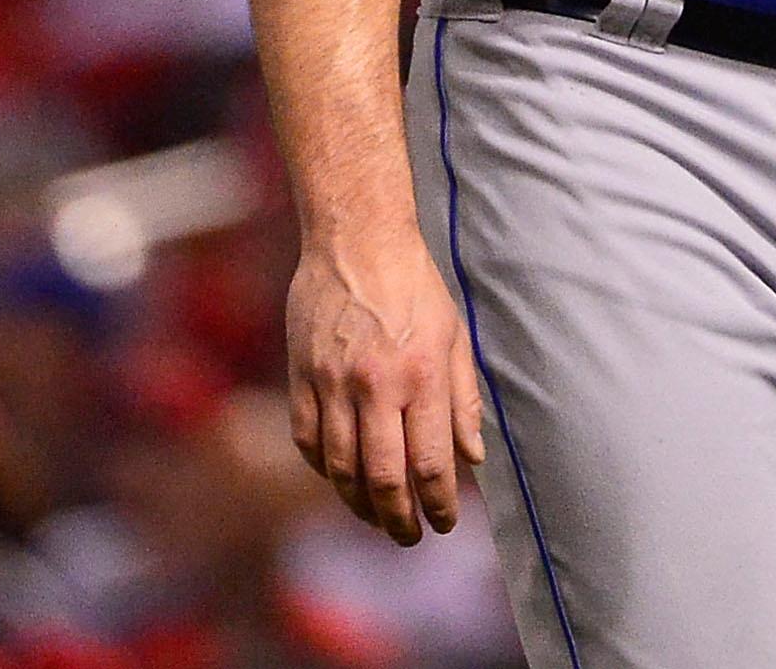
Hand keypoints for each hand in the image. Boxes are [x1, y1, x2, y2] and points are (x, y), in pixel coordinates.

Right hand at [285, 224, 485, 543]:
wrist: (355, 240)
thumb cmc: (413, 285)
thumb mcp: (455, 337)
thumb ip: (464, 401)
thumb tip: (474, 458)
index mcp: (422, 376)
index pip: (431, 464)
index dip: (438, 506)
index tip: (444, 524)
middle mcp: (376, 385)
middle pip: (383, 478)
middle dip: (398, 519)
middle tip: (407, 536)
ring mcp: (333, 381)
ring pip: (341, 467)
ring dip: (358, 504)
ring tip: (374, 516)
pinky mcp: (301, 374)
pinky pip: (307, 438)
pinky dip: (322, 468)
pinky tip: (338, 477)